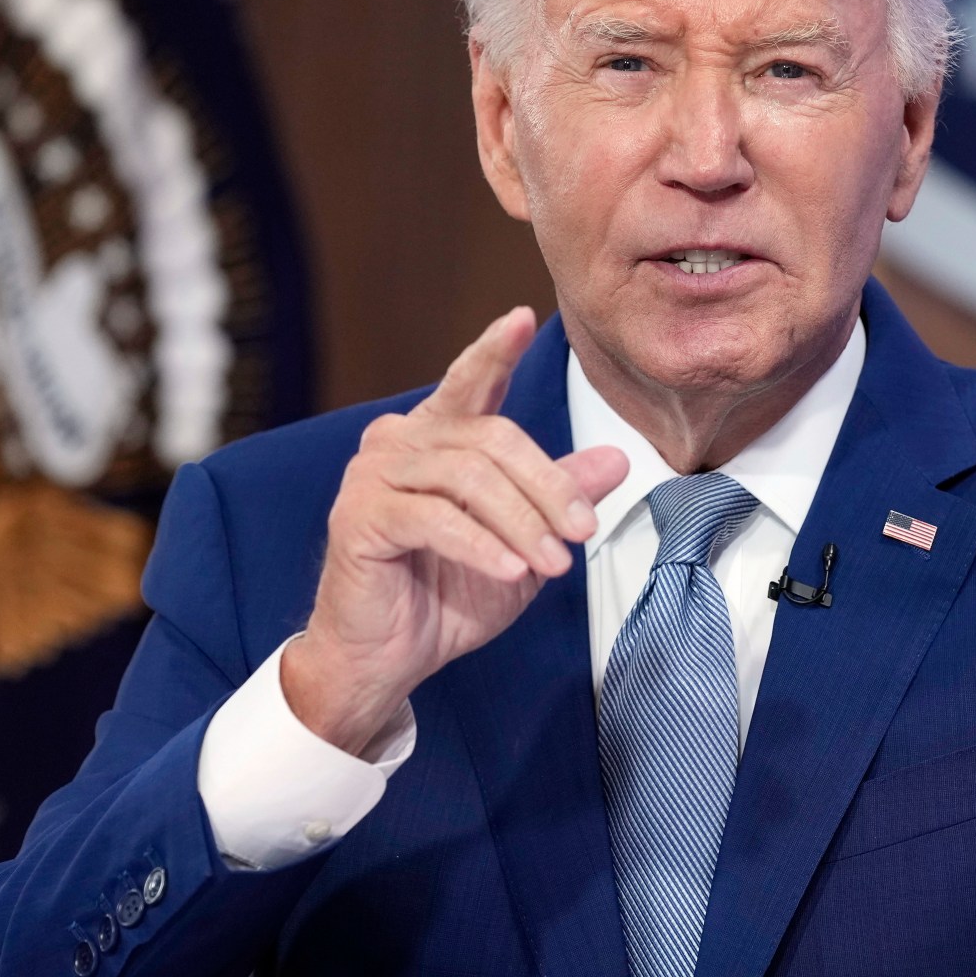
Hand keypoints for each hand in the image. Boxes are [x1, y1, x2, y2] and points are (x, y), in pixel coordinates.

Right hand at [284, 308, 629, 754]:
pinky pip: (434, 520)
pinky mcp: (359, 518)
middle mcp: (398, 440)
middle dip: (548, 487)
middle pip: (492, 439)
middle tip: (584, 531)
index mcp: (435, 435)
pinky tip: (512, 570)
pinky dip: (481, 546)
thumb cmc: (447, 594)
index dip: (495, 350)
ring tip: (554, 564)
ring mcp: (372, 476)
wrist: (386, 658)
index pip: (471, 382)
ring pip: (468, 479)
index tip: (523, 318)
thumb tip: (616, 458)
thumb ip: (558, 495)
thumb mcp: (522, 540)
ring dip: (522, 523)